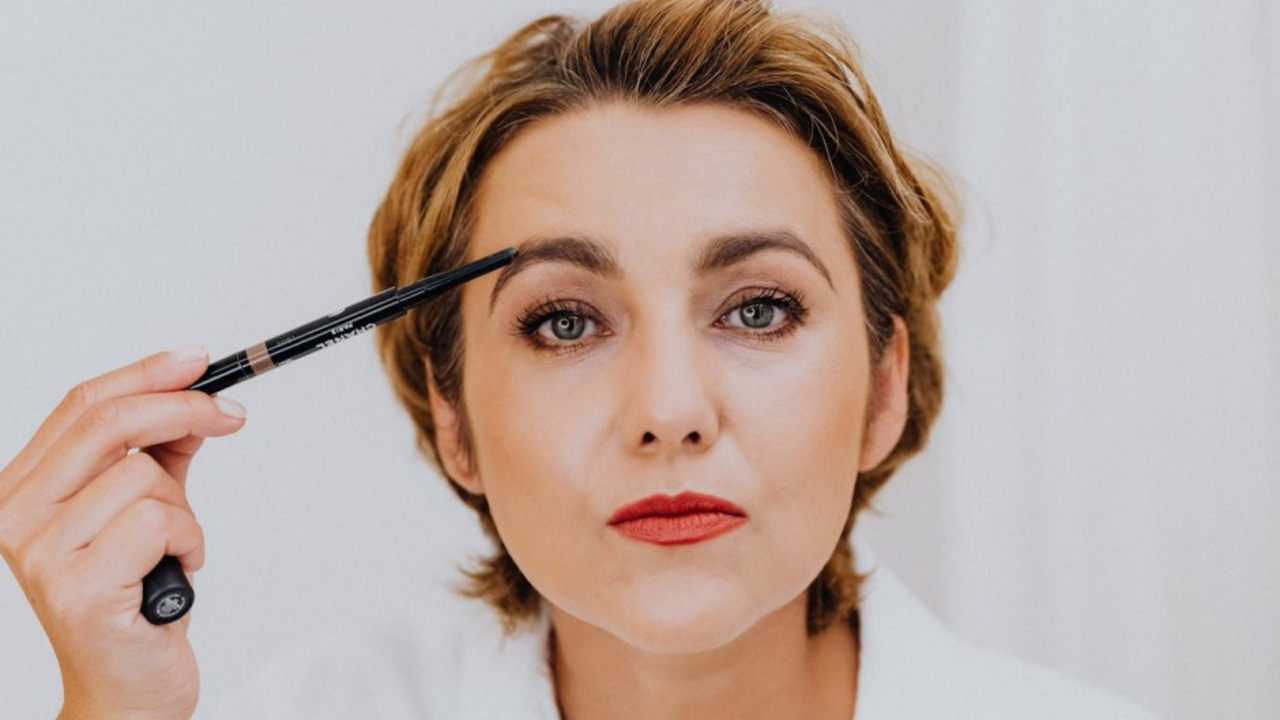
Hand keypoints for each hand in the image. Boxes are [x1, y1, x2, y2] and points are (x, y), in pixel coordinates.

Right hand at [0, 347, 246, 719]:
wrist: (128, 689)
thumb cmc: (135, 602)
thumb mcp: (147, 511)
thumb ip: (160, 455)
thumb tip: (195, 399)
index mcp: (24, 490)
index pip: (80, 405)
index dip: (146, 373)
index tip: (199, 360)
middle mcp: (18, 517)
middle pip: (107, 423)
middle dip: (184, 408)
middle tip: (231, 416)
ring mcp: (43, 553)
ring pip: (144, 475)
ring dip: (184, 511)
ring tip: (174, 551)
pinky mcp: (79, 588)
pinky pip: (159, 521)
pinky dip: (189, 541)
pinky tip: (176, 572)